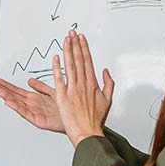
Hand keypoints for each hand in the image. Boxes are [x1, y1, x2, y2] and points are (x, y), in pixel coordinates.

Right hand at [0, 77, 64, 132]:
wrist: (77, 119)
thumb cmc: (66, 109)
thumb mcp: (52, 93)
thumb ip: (41, 87)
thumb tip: (30, 80)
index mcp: (34, 98)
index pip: (15, 90)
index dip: (5, 84)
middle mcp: (32, 105)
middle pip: (12, 95)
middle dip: (0, 89)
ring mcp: (34, 113)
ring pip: (16, 103)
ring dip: (5, 96)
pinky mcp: (38, 120)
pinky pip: (26, 113)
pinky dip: (17, 108)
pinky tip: (9, 102)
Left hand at [52, 30, 114, 146]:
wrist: (88, 132)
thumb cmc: (96, 120)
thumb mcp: (107, 100)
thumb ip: (108, 84)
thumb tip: (106, 71)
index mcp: (93, 84)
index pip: (88, 61)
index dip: (84, 48)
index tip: (81, 38)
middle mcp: (83, 84)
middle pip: (79, 60)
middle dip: (75, 44)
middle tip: (72, 32)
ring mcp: (73, 89)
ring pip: (70, 66)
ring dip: (68, 51)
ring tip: (66, 39)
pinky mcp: (63, 97)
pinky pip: (59, 79)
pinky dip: (57, 68)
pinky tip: (56, 57)